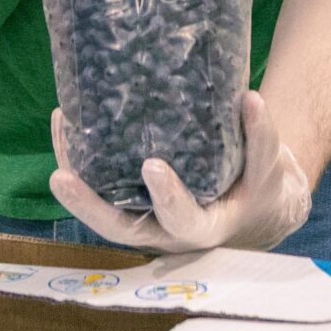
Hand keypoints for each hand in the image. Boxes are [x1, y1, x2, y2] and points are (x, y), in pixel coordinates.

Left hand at [48, 91, 312, 253]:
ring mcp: (142, 219)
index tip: (153, 166)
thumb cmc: (258, 188)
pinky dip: (78, 159)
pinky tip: (65, 120)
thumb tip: (250, 98)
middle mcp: (165, 232)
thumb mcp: (269, 169)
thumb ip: (261, 138)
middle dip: (88, 207)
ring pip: (100, 210)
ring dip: (74, 179)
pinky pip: (98, 187)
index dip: (167, 197)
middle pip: (119, 229)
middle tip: (62, 178)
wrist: (249, 207)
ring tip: (60, 127)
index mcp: (204, 228)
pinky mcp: (129, 202)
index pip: (182, 219)